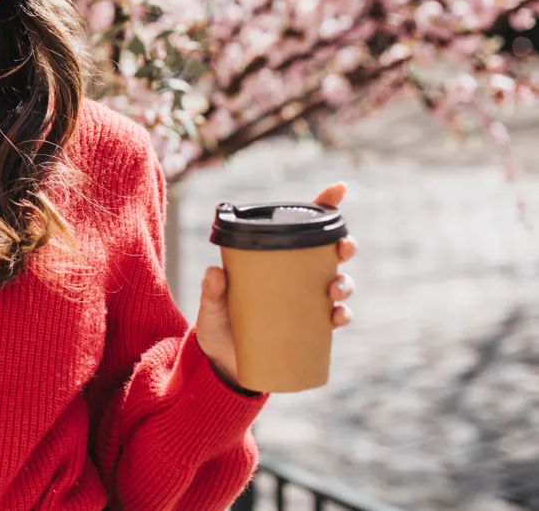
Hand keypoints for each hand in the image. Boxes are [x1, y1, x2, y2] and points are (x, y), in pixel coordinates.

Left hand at [195, 183, 358, 389]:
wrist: (222, 366)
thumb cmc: (217, 326)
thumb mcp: (211, 306)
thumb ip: (212, 290)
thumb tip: (215, 272)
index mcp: (272, 260)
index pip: (300, 227)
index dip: (324, 206)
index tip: (339, 189)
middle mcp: (293, 277)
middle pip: (328, 254)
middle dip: (345, 246)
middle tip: (344, 248)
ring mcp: (303, 302)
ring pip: (337, 284)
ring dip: (345, 283)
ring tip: (334, 290)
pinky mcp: (308, 330)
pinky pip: (333, 319)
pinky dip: (341, 316)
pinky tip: (338, 317)